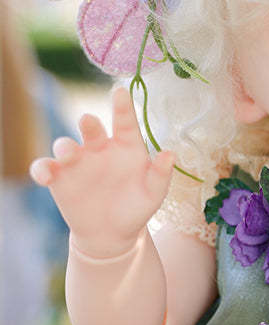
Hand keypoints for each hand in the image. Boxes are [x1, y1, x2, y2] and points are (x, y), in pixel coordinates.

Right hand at [29, 87, 173, 256]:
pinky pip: (45, 167)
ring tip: (69, 153)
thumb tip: (170, 154)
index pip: (125, 122)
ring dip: (64, 146)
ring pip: (65, 145)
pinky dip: (42, 169)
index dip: (123, 106)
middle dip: (89, 124)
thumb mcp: (154, 193)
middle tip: (89, 121)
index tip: (120, 91)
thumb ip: (161, 174)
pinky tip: (46, 175)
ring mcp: (78, 162)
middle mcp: (100, 148)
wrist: (112, 233)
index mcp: (126, 146)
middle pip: (91, 129)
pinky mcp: (58, 178)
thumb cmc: (137, 207)